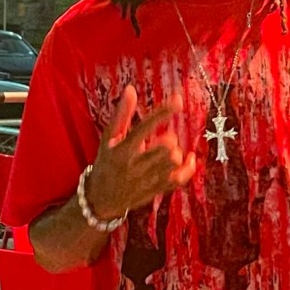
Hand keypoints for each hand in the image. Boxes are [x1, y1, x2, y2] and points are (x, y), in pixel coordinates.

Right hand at [86, 84, 195, 220]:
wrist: (100, 199)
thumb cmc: (106, 162)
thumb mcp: (108, 138)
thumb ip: (122, 114)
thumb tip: (131, 89)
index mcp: (122, 150)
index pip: (144, 128)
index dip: (162, 113)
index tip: (178, 100)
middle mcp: (135, 165)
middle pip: (164, 149)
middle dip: (170, 140)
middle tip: (166, 139)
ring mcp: (146, 180)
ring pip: (173, 163)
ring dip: (177, 153)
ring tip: (171, 151)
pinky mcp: (156, 190)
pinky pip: (179, 180)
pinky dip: (189, 169)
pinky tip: (189, 159)